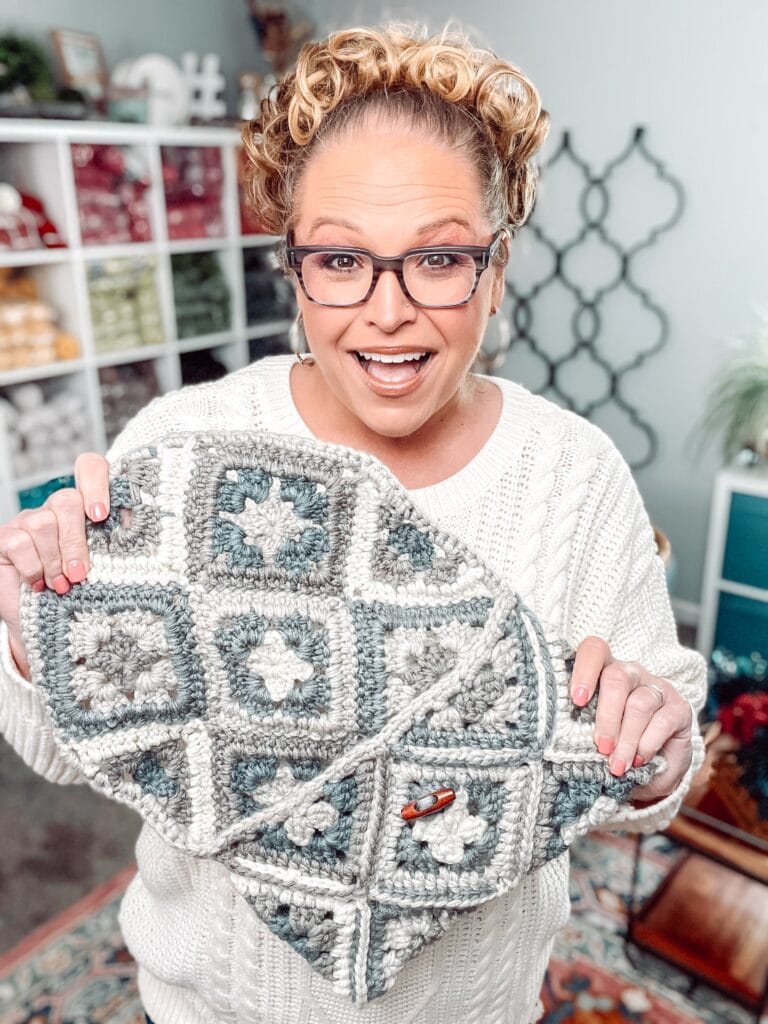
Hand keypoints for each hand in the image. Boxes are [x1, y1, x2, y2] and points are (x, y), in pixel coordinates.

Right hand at [0, 452, 110, 678]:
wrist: (50, 626)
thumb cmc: (87, 594)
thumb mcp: (110, 568)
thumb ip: (125, 545)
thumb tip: (150, 533)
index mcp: (86, 508)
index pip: (90, 468)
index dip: (95, 481)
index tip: (101, 515)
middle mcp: (56, 509)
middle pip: (66, 500)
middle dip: (75, 541)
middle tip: (81, 574)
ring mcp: (28, 521)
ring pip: (42, 522)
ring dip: (54, 561)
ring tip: (63, 587)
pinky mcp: (5, 538)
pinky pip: (19, 542)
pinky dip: (33, 568)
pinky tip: (40, 586)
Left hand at [570, 636, 693, 802]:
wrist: (653, 770)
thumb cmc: (614, 745)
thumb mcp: (594, 735)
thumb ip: (580, 728)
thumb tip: (566, 738)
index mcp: (603, 671)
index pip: (594, 651)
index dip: (584, 670)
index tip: (577, 700)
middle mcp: (631, 673)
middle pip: (616, 677)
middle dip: (606, 717)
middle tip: (602, 747)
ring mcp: (657, 687)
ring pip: (639, 704)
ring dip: (626, 738)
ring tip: (617, 765)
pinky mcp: (680, 707)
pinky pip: (662, 722)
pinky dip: (647, 744)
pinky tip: (639, 760)